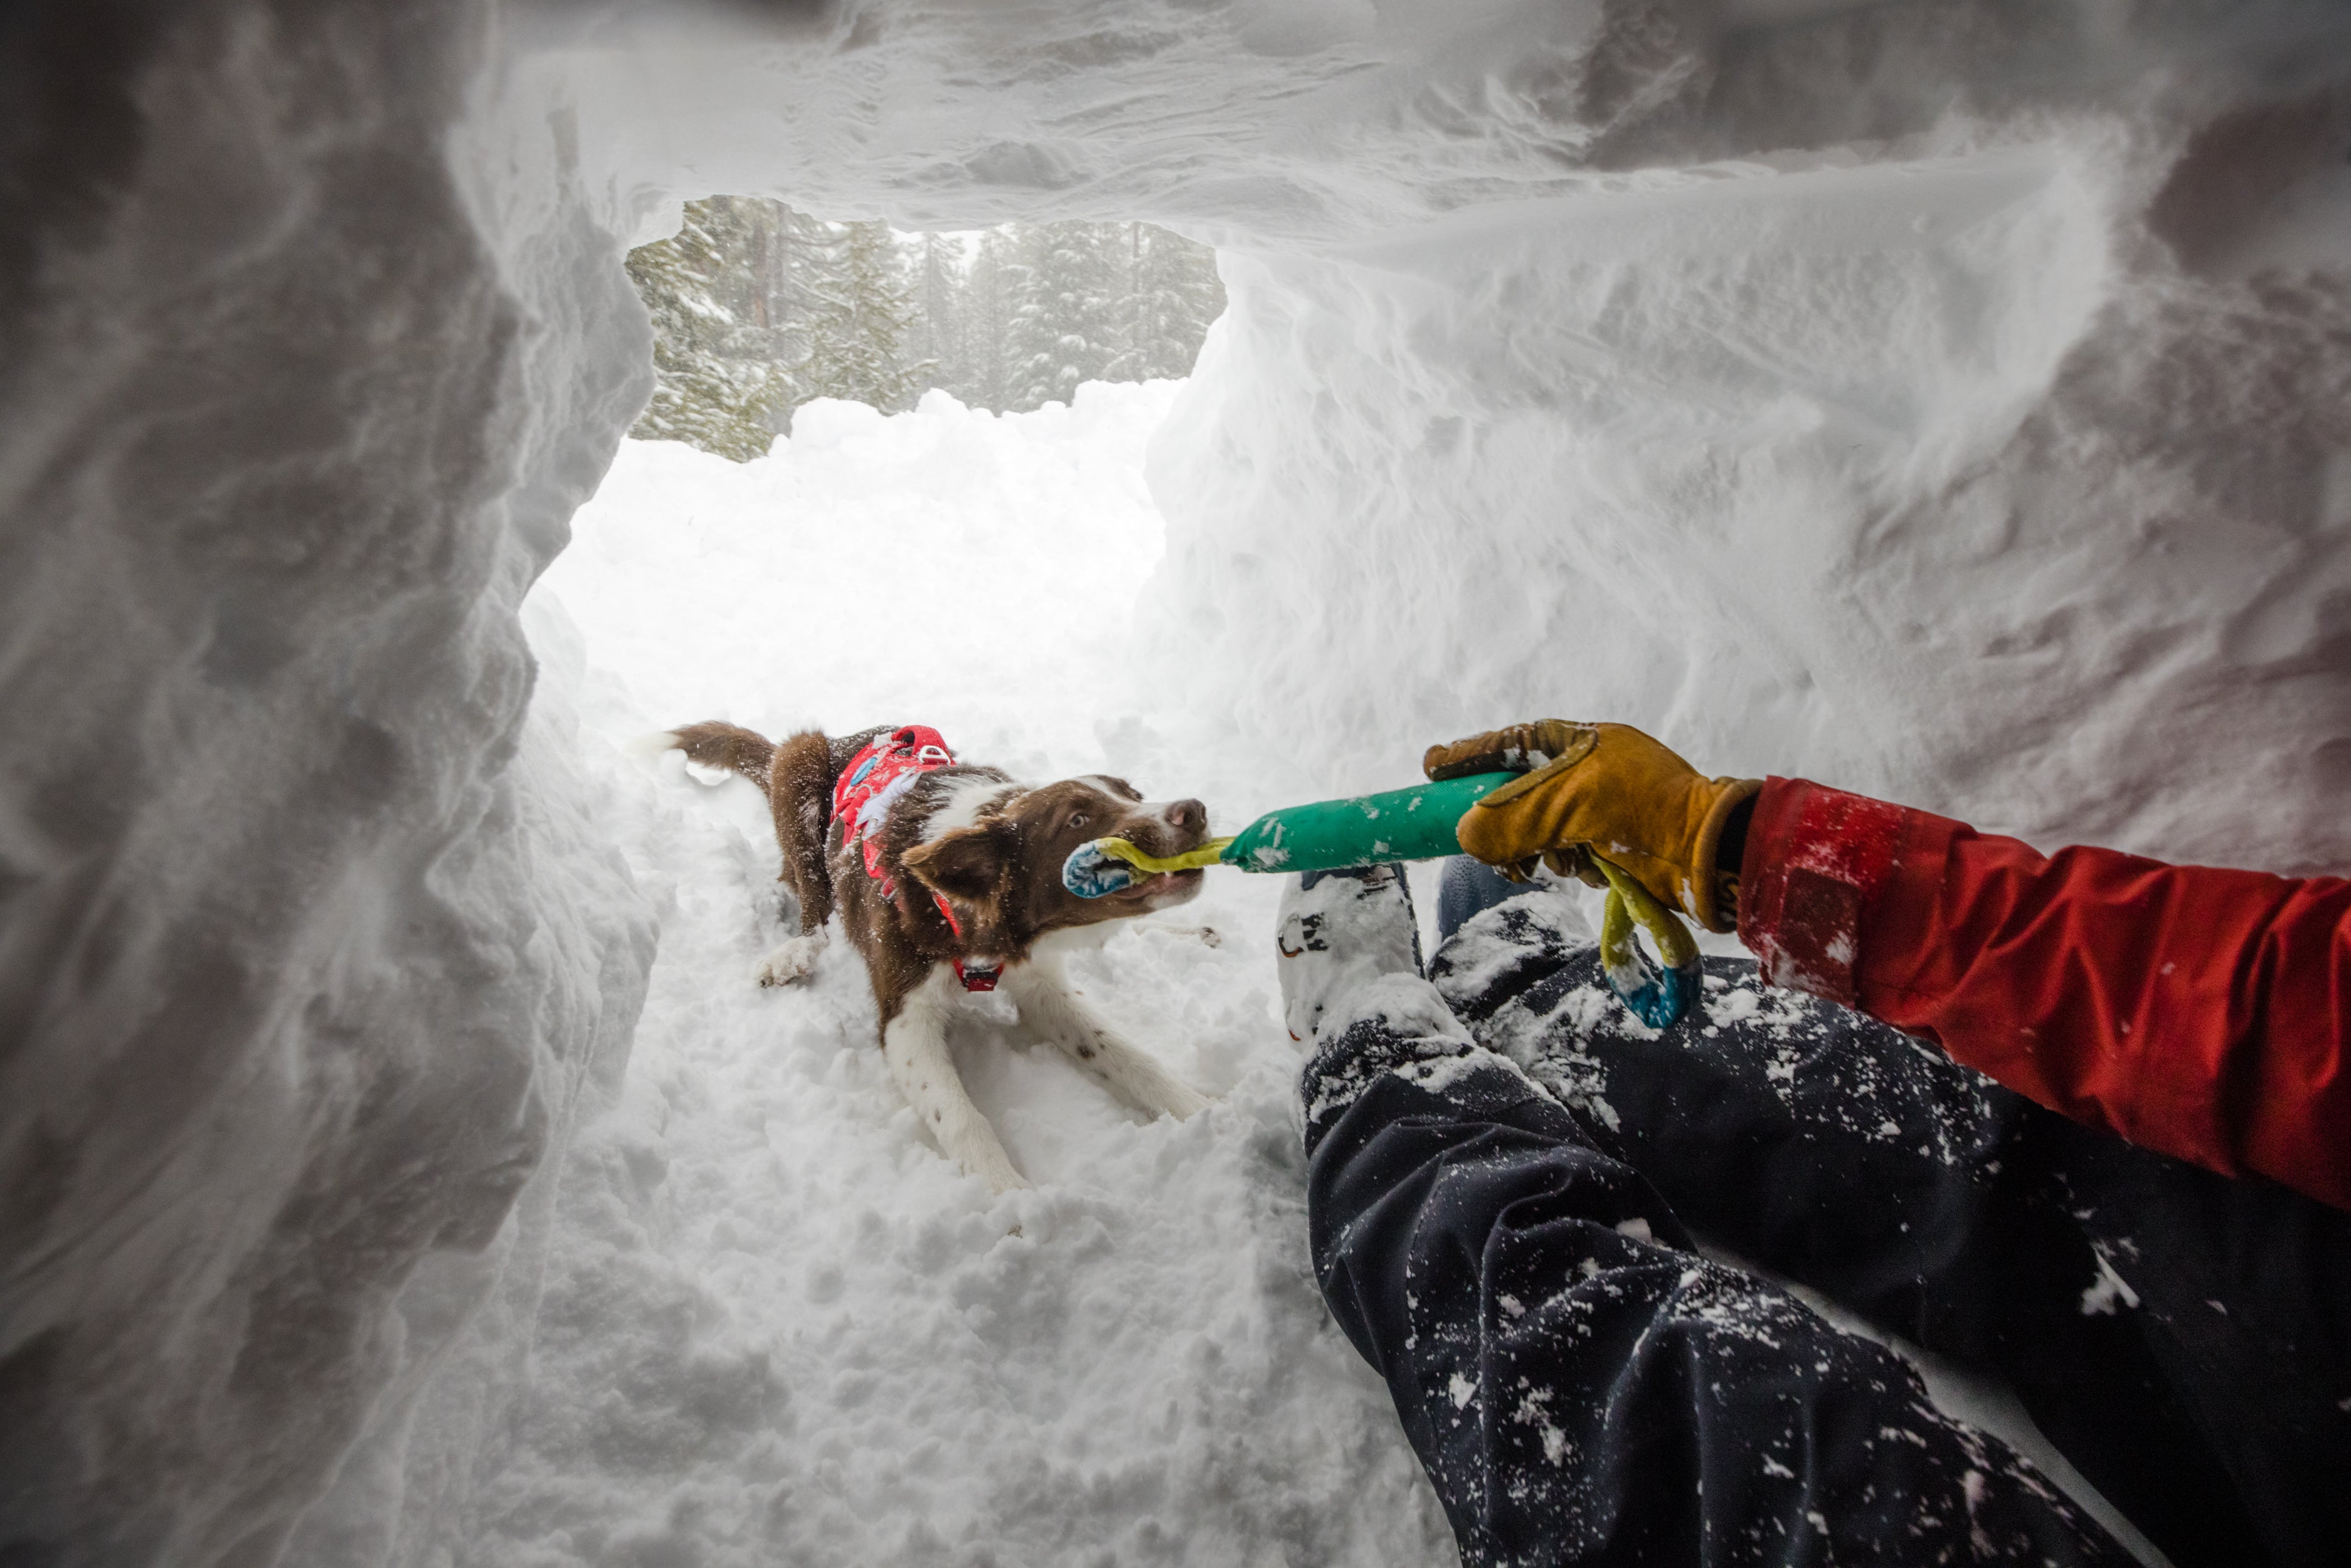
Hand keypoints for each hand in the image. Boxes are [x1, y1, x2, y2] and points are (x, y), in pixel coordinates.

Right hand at [1423, 721, 1759, 932]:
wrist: (1707, 850)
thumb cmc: (1641, 809)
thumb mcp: (1565, 805)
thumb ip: (1507, 820)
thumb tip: (1467, 838)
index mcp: (1578, 742)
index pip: (1509, 745)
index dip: (1469, 757)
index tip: (1431, 768)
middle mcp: (1586, 771)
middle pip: (1518, 796)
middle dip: (1507, 826)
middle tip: (1494, 851)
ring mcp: (1600, 808)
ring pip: (1540, 834)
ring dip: (1544, 853)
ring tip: (1560, 862)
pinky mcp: (1612, 843)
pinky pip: (1569, 856)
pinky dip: (1575, 867)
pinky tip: (1596, 870)